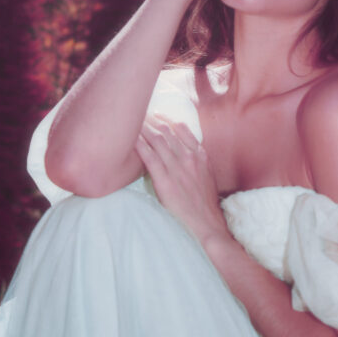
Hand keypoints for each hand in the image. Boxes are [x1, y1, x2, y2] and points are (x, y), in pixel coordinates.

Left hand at [135, 116, 227, 243]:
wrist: (206, 222)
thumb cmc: (205, 201)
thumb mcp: (207, 174)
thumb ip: (197, 160)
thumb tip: (185, 153)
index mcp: (200, 154)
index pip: (181, 128)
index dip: (166, 119)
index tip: (156, 115)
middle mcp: (189, 157)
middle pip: (166, 131)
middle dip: (151, 120)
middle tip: (139, 114)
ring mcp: (177, 168)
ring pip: (157, 141)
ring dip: (143, 129)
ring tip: (132, 122)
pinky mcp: (165, 181)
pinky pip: (149, 158)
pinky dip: (139, 146)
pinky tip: (130, 139)